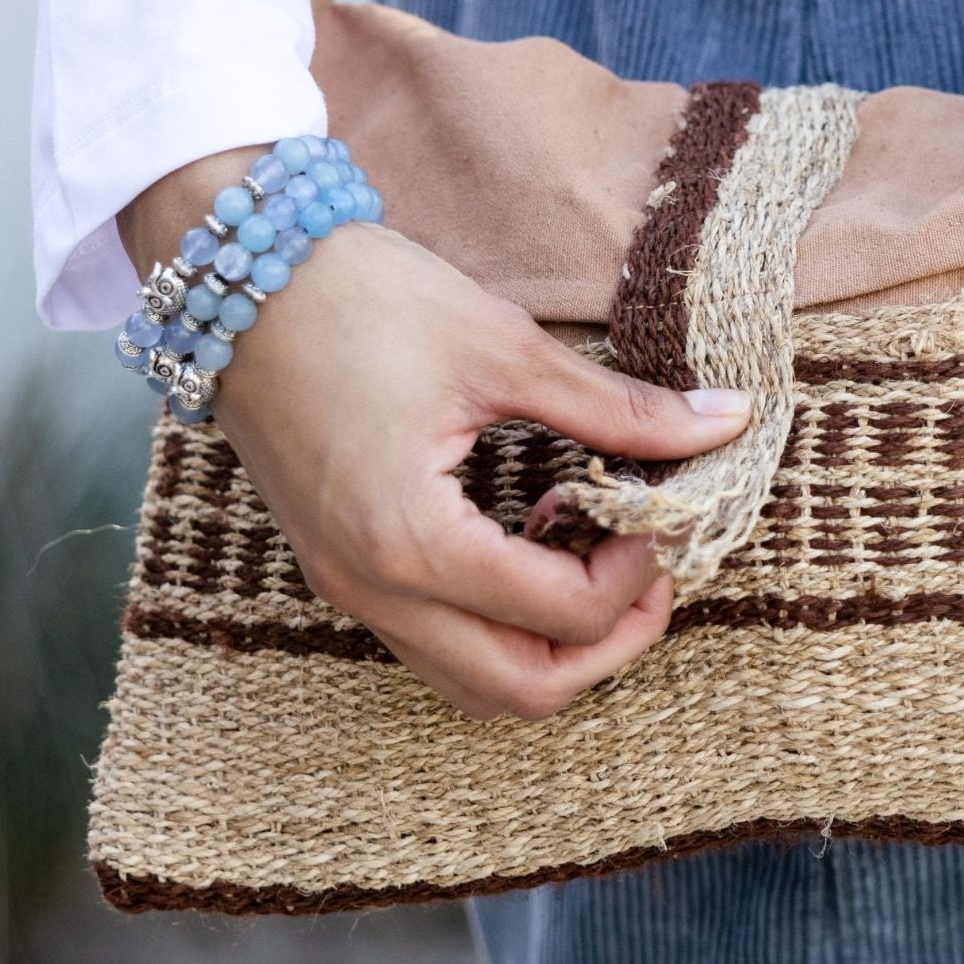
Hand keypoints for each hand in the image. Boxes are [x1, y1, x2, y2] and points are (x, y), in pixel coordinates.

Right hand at [120, 148, 750, 720]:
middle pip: (518, 690)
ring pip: (471, 679)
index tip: (663, 503)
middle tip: (652, 563)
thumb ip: (616, 407)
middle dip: (608, 644)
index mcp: (410, 541)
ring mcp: (345, 585)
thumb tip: (724, 421)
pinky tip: (528, 537)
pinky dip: (496, 619)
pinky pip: (432, 639)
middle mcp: (370, 588)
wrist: (238, 274)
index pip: (561, 615)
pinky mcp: (336, 564)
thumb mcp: (501, 347)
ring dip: (550, 643)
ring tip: (594, 553)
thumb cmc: (361, 298)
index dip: (639, 571)